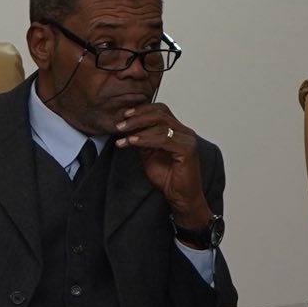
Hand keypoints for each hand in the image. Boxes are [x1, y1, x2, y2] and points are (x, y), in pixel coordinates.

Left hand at [114, 103, 210, 227]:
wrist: (180, 197)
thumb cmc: (168, 178)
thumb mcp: (149, 154)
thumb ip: (141, 140)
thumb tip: (126, 128)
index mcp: (178, 130)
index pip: (160, 110)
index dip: (141, 109)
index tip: (123, 114)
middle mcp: (185, 132)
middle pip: (160, 113)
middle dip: (137, 117)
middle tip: (120, 124)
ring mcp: (187, 140)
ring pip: (160, 125)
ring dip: (137, 128)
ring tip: (122, 135)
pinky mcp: (187, 150)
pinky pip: (163, 139)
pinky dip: (145, 139)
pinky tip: (132, 142)